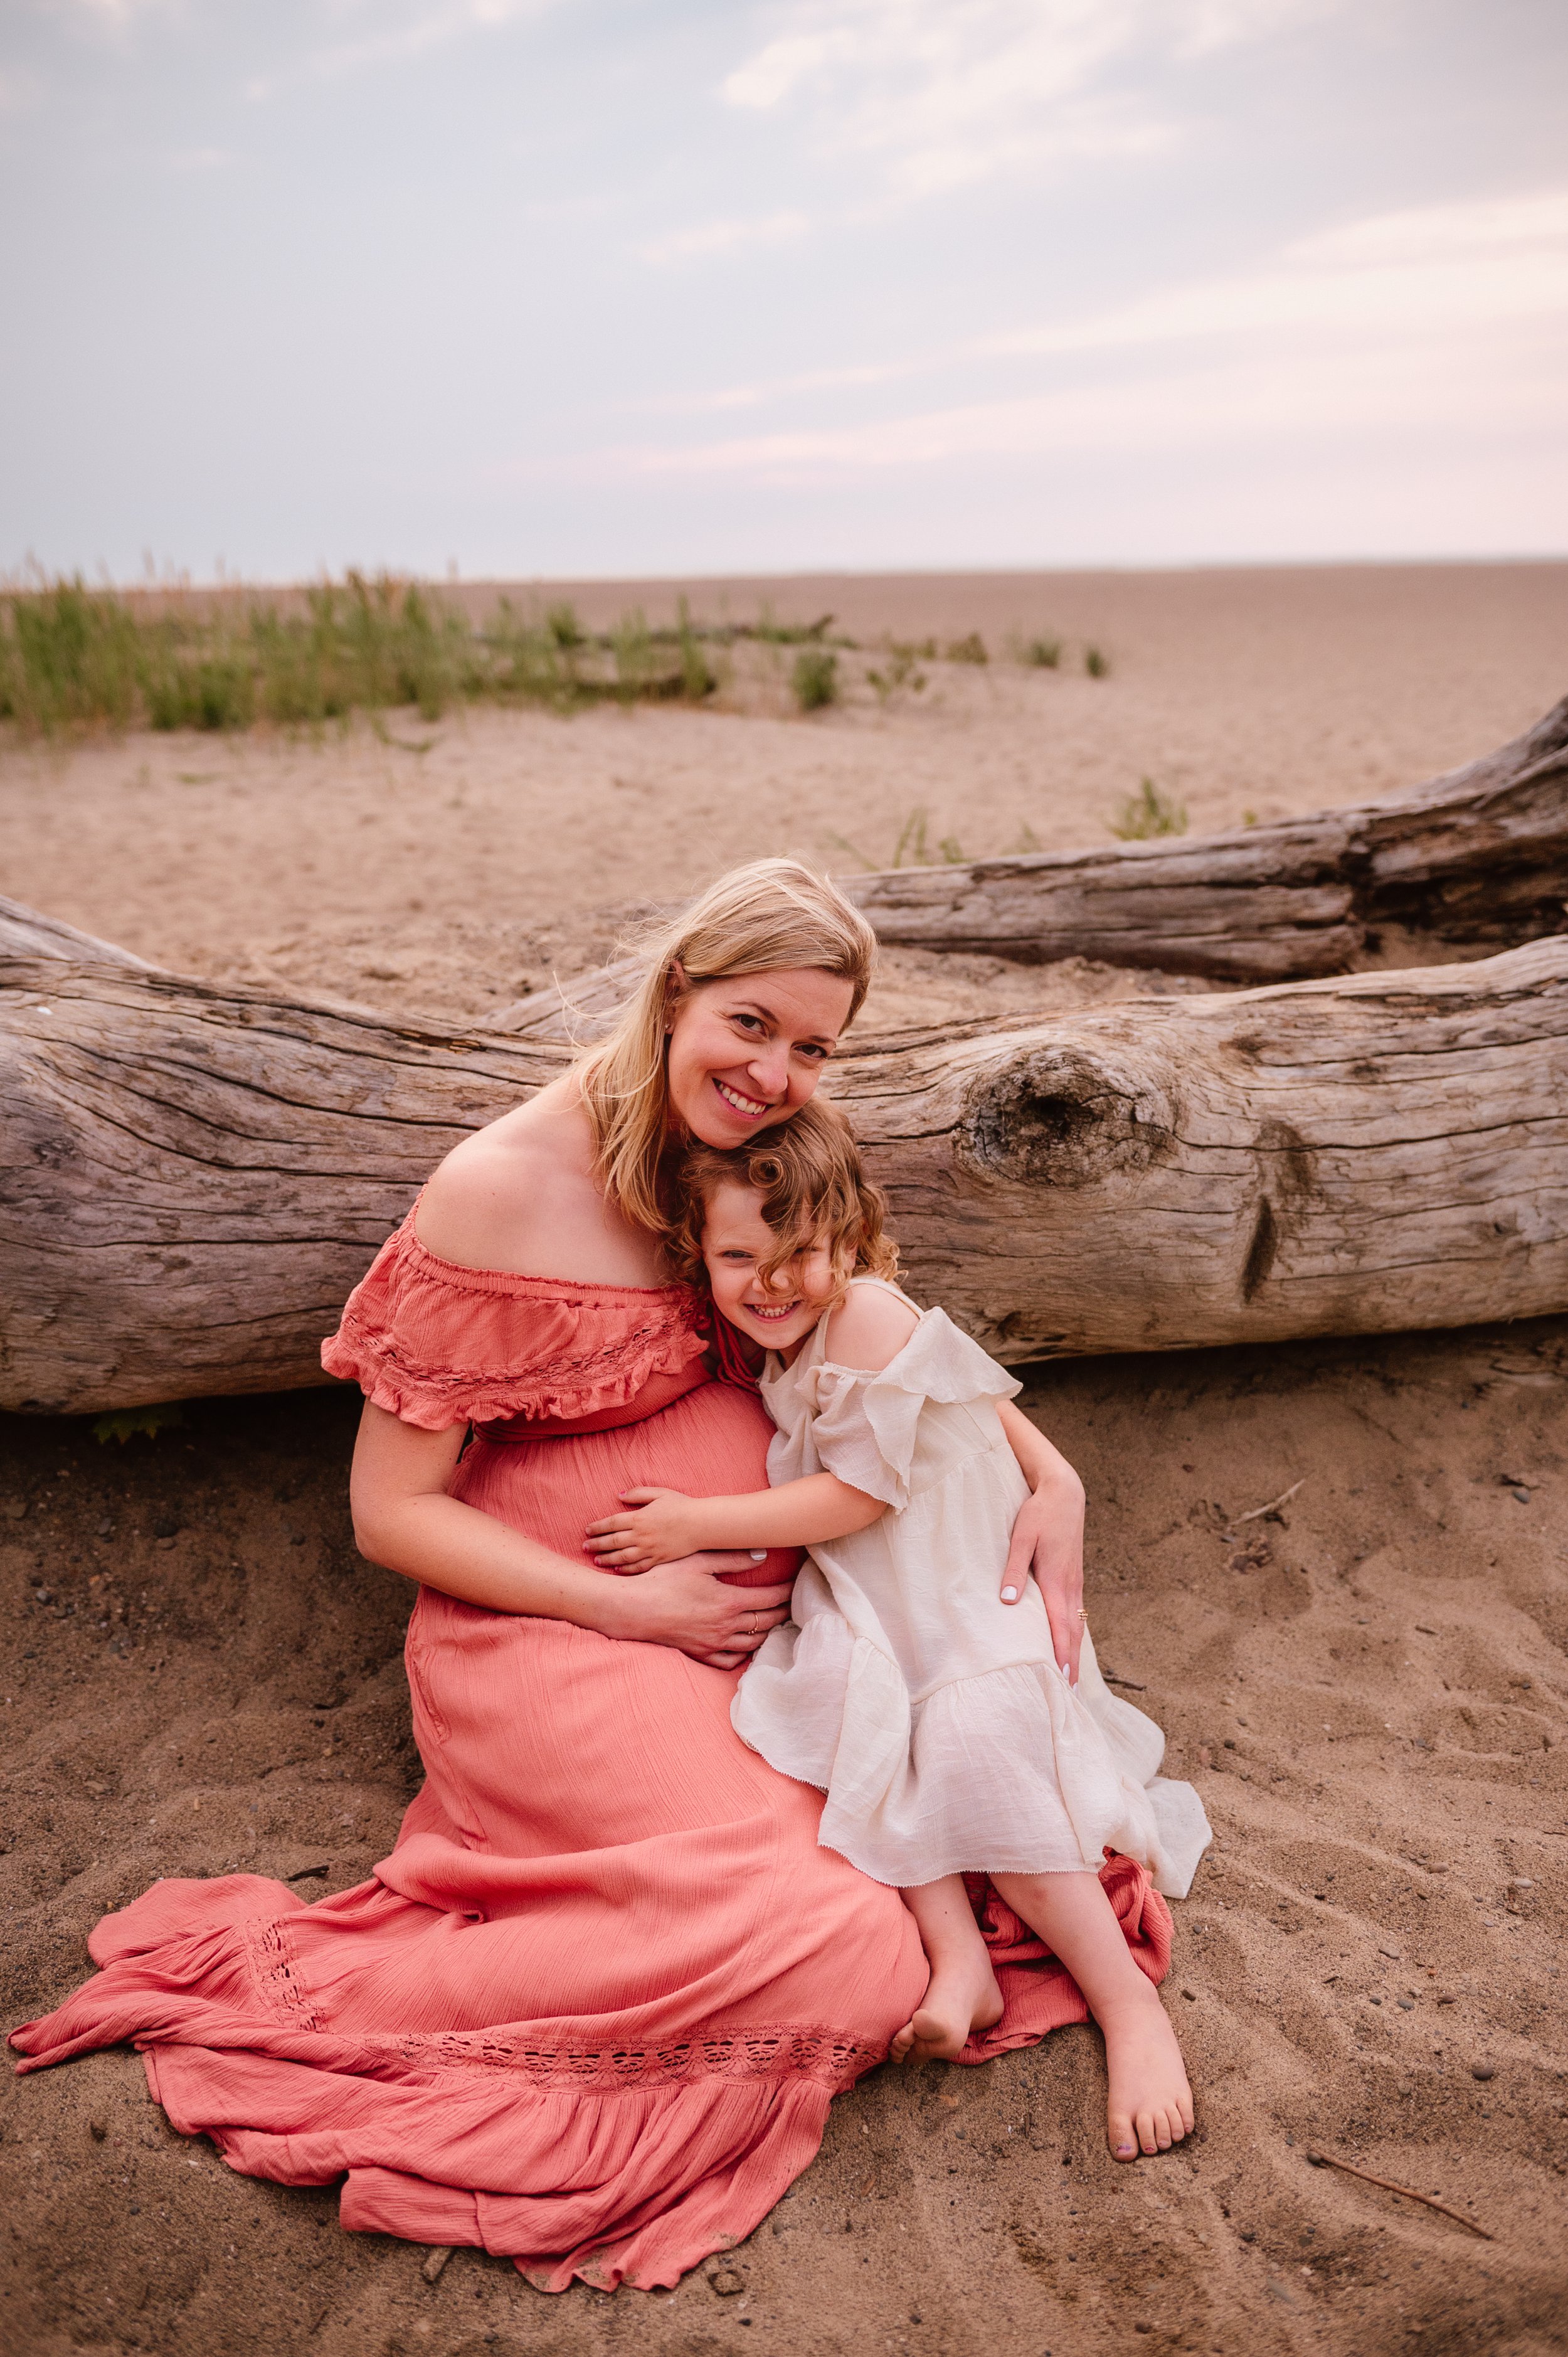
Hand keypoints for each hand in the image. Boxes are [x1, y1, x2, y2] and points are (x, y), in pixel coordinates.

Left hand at [585, 1487, 709, 1569]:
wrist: (701, 1524)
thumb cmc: (681, 1505)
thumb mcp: (659, 1493)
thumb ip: (638, 1493)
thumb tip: (619, 1495)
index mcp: (639, 1518)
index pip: (611, 1523)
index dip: (597, 1527)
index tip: (587, 1530)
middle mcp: (641, 1536)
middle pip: (613, 1541)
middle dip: (597, 1544)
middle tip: (585, 1547)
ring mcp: (649, 1550)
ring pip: (622, 1557)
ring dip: (607, 1559)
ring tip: (596, 1560)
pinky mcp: (659, 1560)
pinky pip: (638, 1567)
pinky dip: (626, 1570)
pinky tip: (617, 1570)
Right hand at [599, 1554, 791, 1667]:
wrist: (634, 1609)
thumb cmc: (664, 1580)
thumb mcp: (699, 1561)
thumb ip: (733, 1559)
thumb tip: (762, 1556)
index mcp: (729, 1602)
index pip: (770, 1599)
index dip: (786, 1591)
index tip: (795, 1584)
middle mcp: (726, 1627)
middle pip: (766, 1623)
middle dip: (783, 1612)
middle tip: (793, 1604)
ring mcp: (713, 1644)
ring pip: (752, 1644)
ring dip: (767, 1633)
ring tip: (774, 1623)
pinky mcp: (700, 1654)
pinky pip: (730, 1661)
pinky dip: (743, 1654)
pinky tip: (746, 1646)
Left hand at [999, 1473, 1083, 1683]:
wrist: (1065, 1493)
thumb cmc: (1039, 1514)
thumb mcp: (1021, 1537)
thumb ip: (1013, 1569)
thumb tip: (1008, 1600)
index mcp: (1057, 1580)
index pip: (1060, 1626)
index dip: (1061, 1654)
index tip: (1061, 1679)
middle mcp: (1070, 1585)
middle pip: (1072, 1632)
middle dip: (1070, 1662)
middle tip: (1069, 1692)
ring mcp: (1075, 1582)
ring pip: (1077, 1624)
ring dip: (1073, 1650)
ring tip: (1070, 1676)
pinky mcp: (1074, 1577)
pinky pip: (1076, 1612)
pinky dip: (1074, 1633)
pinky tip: (1069, 1642)